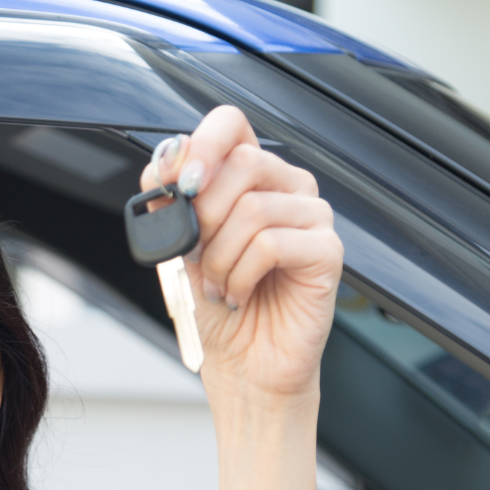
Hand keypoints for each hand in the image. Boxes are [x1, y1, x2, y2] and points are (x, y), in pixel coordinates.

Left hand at [141, 105, 342, 402]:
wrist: (242, 365)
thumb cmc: (216, 306)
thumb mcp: (177, 247)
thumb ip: (169, 203)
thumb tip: (161, 165)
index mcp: (251, 176)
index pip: (232, 124)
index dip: (203, 144)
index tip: (180, 183)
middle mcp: (287, 188)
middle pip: (244, 163)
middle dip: (204, 215)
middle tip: (196, 255)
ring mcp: (313, 218)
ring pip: (255, 208)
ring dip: (219, 256)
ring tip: (218, 285)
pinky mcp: (327, 252)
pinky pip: (272, 244)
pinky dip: (242, 274)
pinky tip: (240, 294)